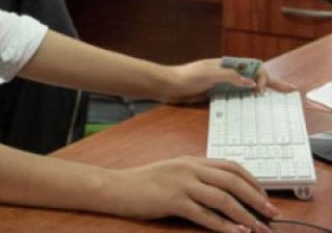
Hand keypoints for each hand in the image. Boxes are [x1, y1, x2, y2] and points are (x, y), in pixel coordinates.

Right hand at [106, 156, 277, 231]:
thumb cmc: (142, 183)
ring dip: (246, 216)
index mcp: (191, 161)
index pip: (231, 166)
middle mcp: (189, 169)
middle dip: (257, 198)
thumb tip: (223, 192)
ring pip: (223, 199)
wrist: (114, 187)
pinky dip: (224, 226)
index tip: (265, 197)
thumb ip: (196, 177)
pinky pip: (205, 215)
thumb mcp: (172, 173)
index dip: (253, 182)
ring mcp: (181, 184)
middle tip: (273, 214)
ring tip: (261, 228)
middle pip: (233, 181)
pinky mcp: (172, 200)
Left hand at [162, 58, 295, 103]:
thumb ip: (230, 77)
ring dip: (261, 91)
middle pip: (254, 76)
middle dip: (271, 82)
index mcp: (227, 65)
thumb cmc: (186, 77)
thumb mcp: (209, 74)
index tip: (258, 90)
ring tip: (277, 98)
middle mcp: (227, 73)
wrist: (168, 86)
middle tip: (289, 90)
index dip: (262, 77)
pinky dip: (247, 99)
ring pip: (247, 86)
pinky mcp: (217, 93)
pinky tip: (253, 106)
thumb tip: (250, 82)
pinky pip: (236, 96)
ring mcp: (223, 83)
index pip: (253, 67)